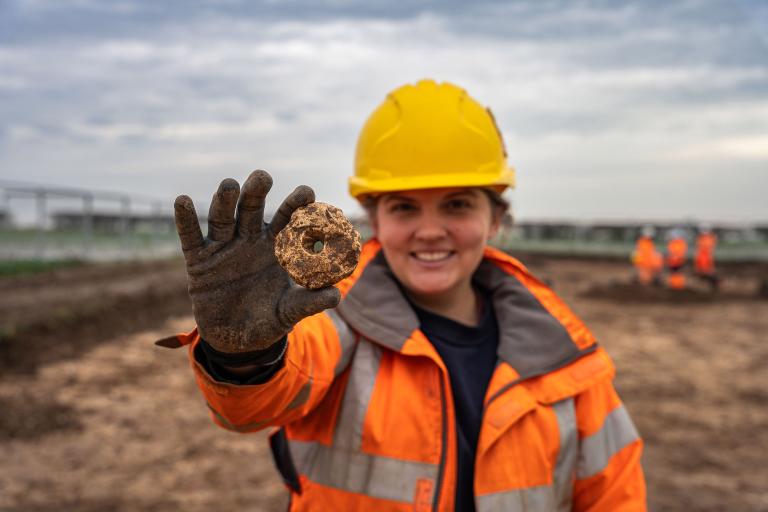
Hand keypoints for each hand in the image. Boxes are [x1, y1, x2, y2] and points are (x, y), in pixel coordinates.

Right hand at [174, 170, 340, 352]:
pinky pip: (191, 238)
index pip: (287, 218)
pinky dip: (185, 220)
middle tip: (263, 178)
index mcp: (276, 246)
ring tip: (229, 185)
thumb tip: (336, 296)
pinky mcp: (199, 262)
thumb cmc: (270, 319)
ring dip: (224, 200)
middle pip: (252, 209)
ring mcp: (223, 248)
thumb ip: (310, 302)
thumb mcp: (290, 312)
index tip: (307, 191)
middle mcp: (249, 240)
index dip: (296, 204)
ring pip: (222, 218)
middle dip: (257, 192)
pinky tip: (182, 201)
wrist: (238, 341)